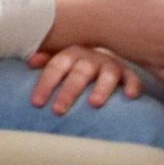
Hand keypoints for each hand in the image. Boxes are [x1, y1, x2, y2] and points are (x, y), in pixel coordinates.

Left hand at [24, 42, 147, 111]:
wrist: (103, 57)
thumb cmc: (75, 65)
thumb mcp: (60, 62)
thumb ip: (46, 62)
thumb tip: (30, 62)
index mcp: (70, 54)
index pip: (56, 66)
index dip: (45, 83)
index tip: (36, 103)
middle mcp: (91, 57)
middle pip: (79, 73)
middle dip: (68, 91)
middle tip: (58, 110)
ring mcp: (110, 65)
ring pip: (107, 74)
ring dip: (101, 88)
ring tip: (94, 104)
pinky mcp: (128, 74)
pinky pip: (133, 78)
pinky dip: (133, 85)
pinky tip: (130, 96)